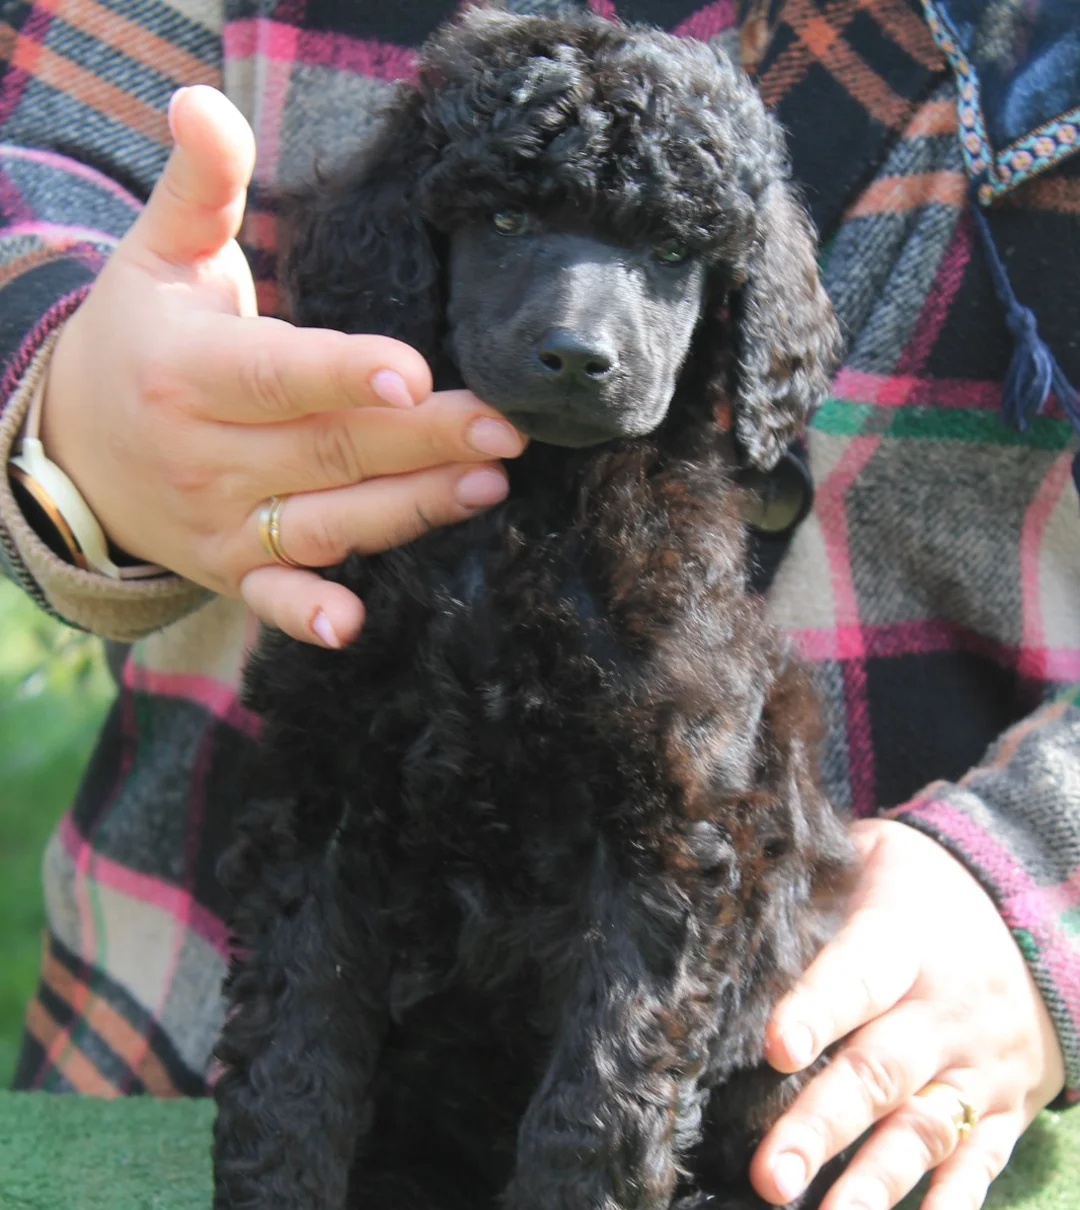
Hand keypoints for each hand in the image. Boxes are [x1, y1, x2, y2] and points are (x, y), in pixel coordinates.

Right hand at [39, 85, 525, 645]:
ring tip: (487, 486)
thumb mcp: (157, 257)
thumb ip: (201, 186)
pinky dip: (305, 616)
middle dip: (422, 442)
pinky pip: (273, 599)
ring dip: (408, 512)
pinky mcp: (235, 571)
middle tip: (506, 428)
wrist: (75, 450)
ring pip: (328, 522)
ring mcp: (222, 524)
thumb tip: (204, 102)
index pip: (279, 376)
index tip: (415, 375)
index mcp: (190, 373)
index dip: (345, 376)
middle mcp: (206, 457)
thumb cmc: (137, 340)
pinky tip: (352, 625)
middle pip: (329, 451)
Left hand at [752, 818, 1064, 1209]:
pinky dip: (959, 1202)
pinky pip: (983, 1159)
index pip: (856, 976)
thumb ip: (808, 893)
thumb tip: (711, 904)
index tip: (773, 1049)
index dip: (816, 1010)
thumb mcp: (870, 863)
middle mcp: (942, 1010)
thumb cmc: (914, 891)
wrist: (1035, 911)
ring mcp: (976, 1065)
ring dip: (879, 1184)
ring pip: (925, 1128)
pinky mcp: (1003, 1108)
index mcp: (902, 941)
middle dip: (822, 1127)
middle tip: (771, 1178)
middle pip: (878, 1071)